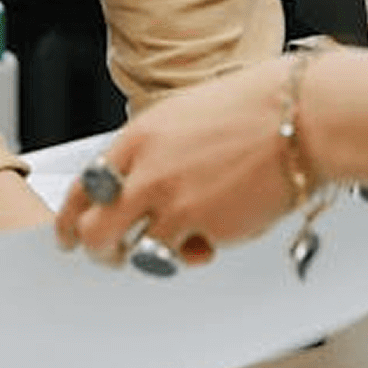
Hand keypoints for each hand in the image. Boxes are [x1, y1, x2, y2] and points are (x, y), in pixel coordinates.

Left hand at [55, 61, 295, 264]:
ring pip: (137, 253)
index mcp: (140, 137)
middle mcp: (149, 171)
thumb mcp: (184, 115)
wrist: (300, 118)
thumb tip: (137, 181)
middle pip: (96, 230)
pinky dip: (194, 254)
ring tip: (170, 246)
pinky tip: (212, 234)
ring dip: (146, 257)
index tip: (67, 234)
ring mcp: (176, 204)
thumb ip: (154, 150)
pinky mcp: (208, 230)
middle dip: (99, 250)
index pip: (85, 185)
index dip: (71, 217)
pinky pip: (186, 257)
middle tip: (109, 254)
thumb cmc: (252, 111)